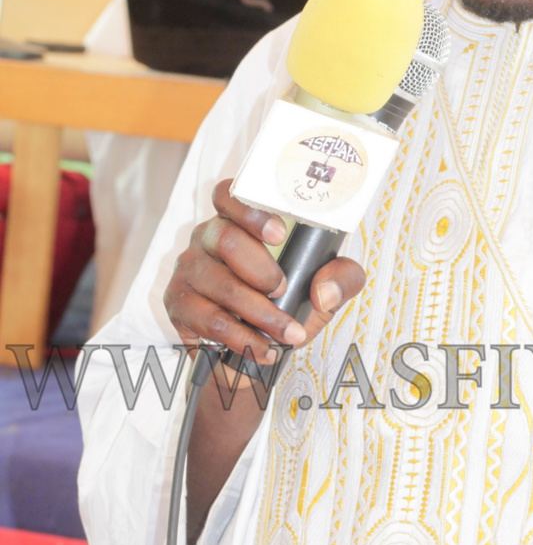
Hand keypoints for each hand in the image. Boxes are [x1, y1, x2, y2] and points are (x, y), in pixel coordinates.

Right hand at [164, 178, 363, 364]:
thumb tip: (323, 291)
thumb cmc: (289, 301)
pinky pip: (211, 320)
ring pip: (222, 286)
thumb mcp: (326, 286)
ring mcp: (189, 270)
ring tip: (289, 334)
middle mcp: (207, 238)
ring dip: (261, 314)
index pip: (230, 195)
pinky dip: (244, 339)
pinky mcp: (179, 304)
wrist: (258, 346)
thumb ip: (342, 277)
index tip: (279, 234)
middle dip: (262, 270)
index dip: (250, 211)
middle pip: (226, 240)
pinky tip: (265, 349)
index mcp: (238, 220)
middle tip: (283, 291)